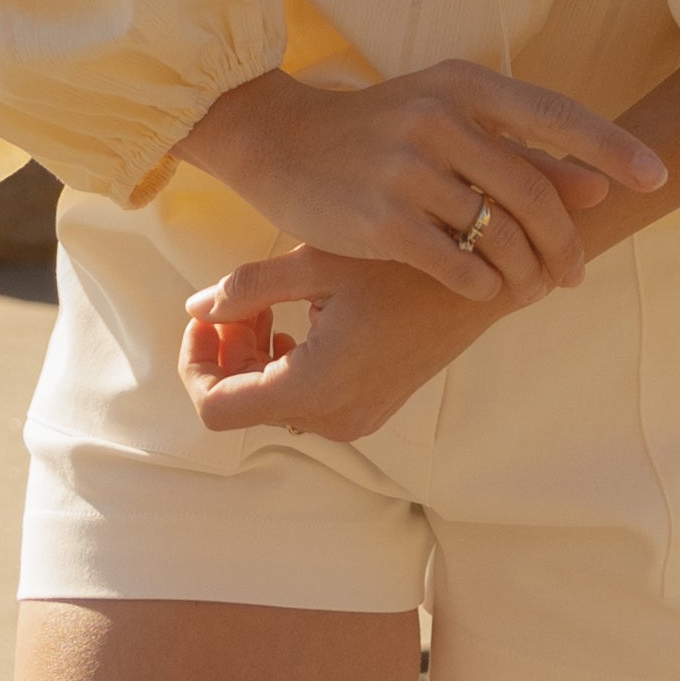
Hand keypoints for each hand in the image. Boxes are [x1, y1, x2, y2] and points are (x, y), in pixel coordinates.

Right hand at [179, 58, 665, 304]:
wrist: (281, 143)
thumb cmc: (376, 133)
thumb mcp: (445, 123)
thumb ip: (518, 150)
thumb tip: (600, 186)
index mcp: (462, 85)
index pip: (555, 115)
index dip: (611, 147)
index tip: (655, 177)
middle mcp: (439, 118)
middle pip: (534, 190)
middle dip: (567, 239)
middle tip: (577, 273)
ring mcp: (408, 169)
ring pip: (499, 233)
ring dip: (527, 270)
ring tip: (532, 288)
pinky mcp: (381, 220)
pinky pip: (457, 265)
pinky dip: (483, 285)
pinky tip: (486, 291)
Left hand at [181, 246, 500, 444]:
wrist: (484, 278)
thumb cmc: (405, 262)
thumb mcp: (316, 262)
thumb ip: (246, 289)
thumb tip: (195, 307)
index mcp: (311, 387)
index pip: (214, 407)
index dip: (195, 363)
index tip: (205, 317)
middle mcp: (332, 418)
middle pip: (242, 405)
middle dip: (227, 352)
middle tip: (241, 298)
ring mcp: (356, 419)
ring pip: (274, 402)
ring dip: (258, 355)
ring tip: (274, 300)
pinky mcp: (372, 407)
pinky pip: (308, 399)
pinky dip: (289, 363)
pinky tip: (304, 314)